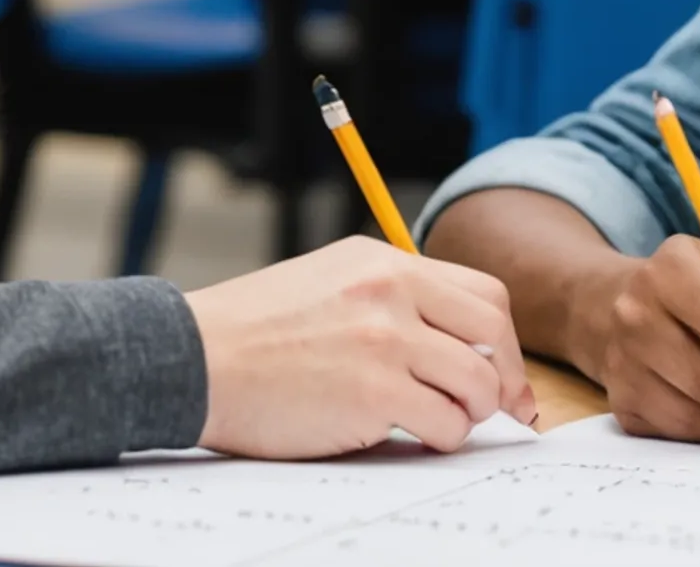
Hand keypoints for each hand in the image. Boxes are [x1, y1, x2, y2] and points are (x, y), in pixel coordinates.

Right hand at [184, 236, 536, 457]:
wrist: (194, 359)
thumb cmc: (252, 333)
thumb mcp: (328, 282)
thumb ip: (388, 298)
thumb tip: (450, 342)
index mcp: (383, 261)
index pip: (481, 293)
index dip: (502, 340)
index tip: (503, 372)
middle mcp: (392, 291)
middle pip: (494, 330)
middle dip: (505, 376)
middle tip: (498, 408)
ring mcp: (386, 339)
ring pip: (477, 382)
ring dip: (470, 412)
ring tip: (441, 422)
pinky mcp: (375, 391)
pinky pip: (445, 423)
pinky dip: (441, 438)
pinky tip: (414, 436)